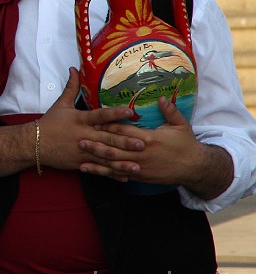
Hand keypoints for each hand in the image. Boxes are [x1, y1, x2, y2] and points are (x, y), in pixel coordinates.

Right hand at [37, 68, 145, 174]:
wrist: (34, 144)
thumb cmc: (50, 123)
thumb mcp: (61, 104)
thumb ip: (71, 87)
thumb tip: (74, 69)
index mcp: (80, 120)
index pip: (100, 116)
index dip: (115, 113)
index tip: (130, 111)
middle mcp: (84, 136)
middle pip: (107, 138)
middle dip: (125, 142)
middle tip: (142, 143)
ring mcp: (83, 151)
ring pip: (106, 157)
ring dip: (122, 162)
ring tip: (138, 165)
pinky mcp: (81, 163)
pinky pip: (99, 169)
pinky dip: (112, 174)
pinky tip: (125, 177)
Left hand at [80, 96, 233, 197]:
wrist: (195, 168)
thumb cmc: (186, 144)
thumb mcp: (181, 125)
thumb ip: (169, 111)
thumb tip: (160, 97)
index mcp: (149, 138)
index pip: (124, 131)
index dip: (107, 126)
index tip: (92, 121)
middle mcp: (141, 153)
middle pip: (114, 148)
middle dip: (96, 143)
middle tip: (78, 138)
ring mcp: (139, 167)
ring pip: (113, 163)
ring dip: (95, 158)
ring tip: (80, 153)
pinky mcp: (139, 176)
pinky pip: (117, 174)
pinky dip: (102, 172)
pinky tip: (89, 169)